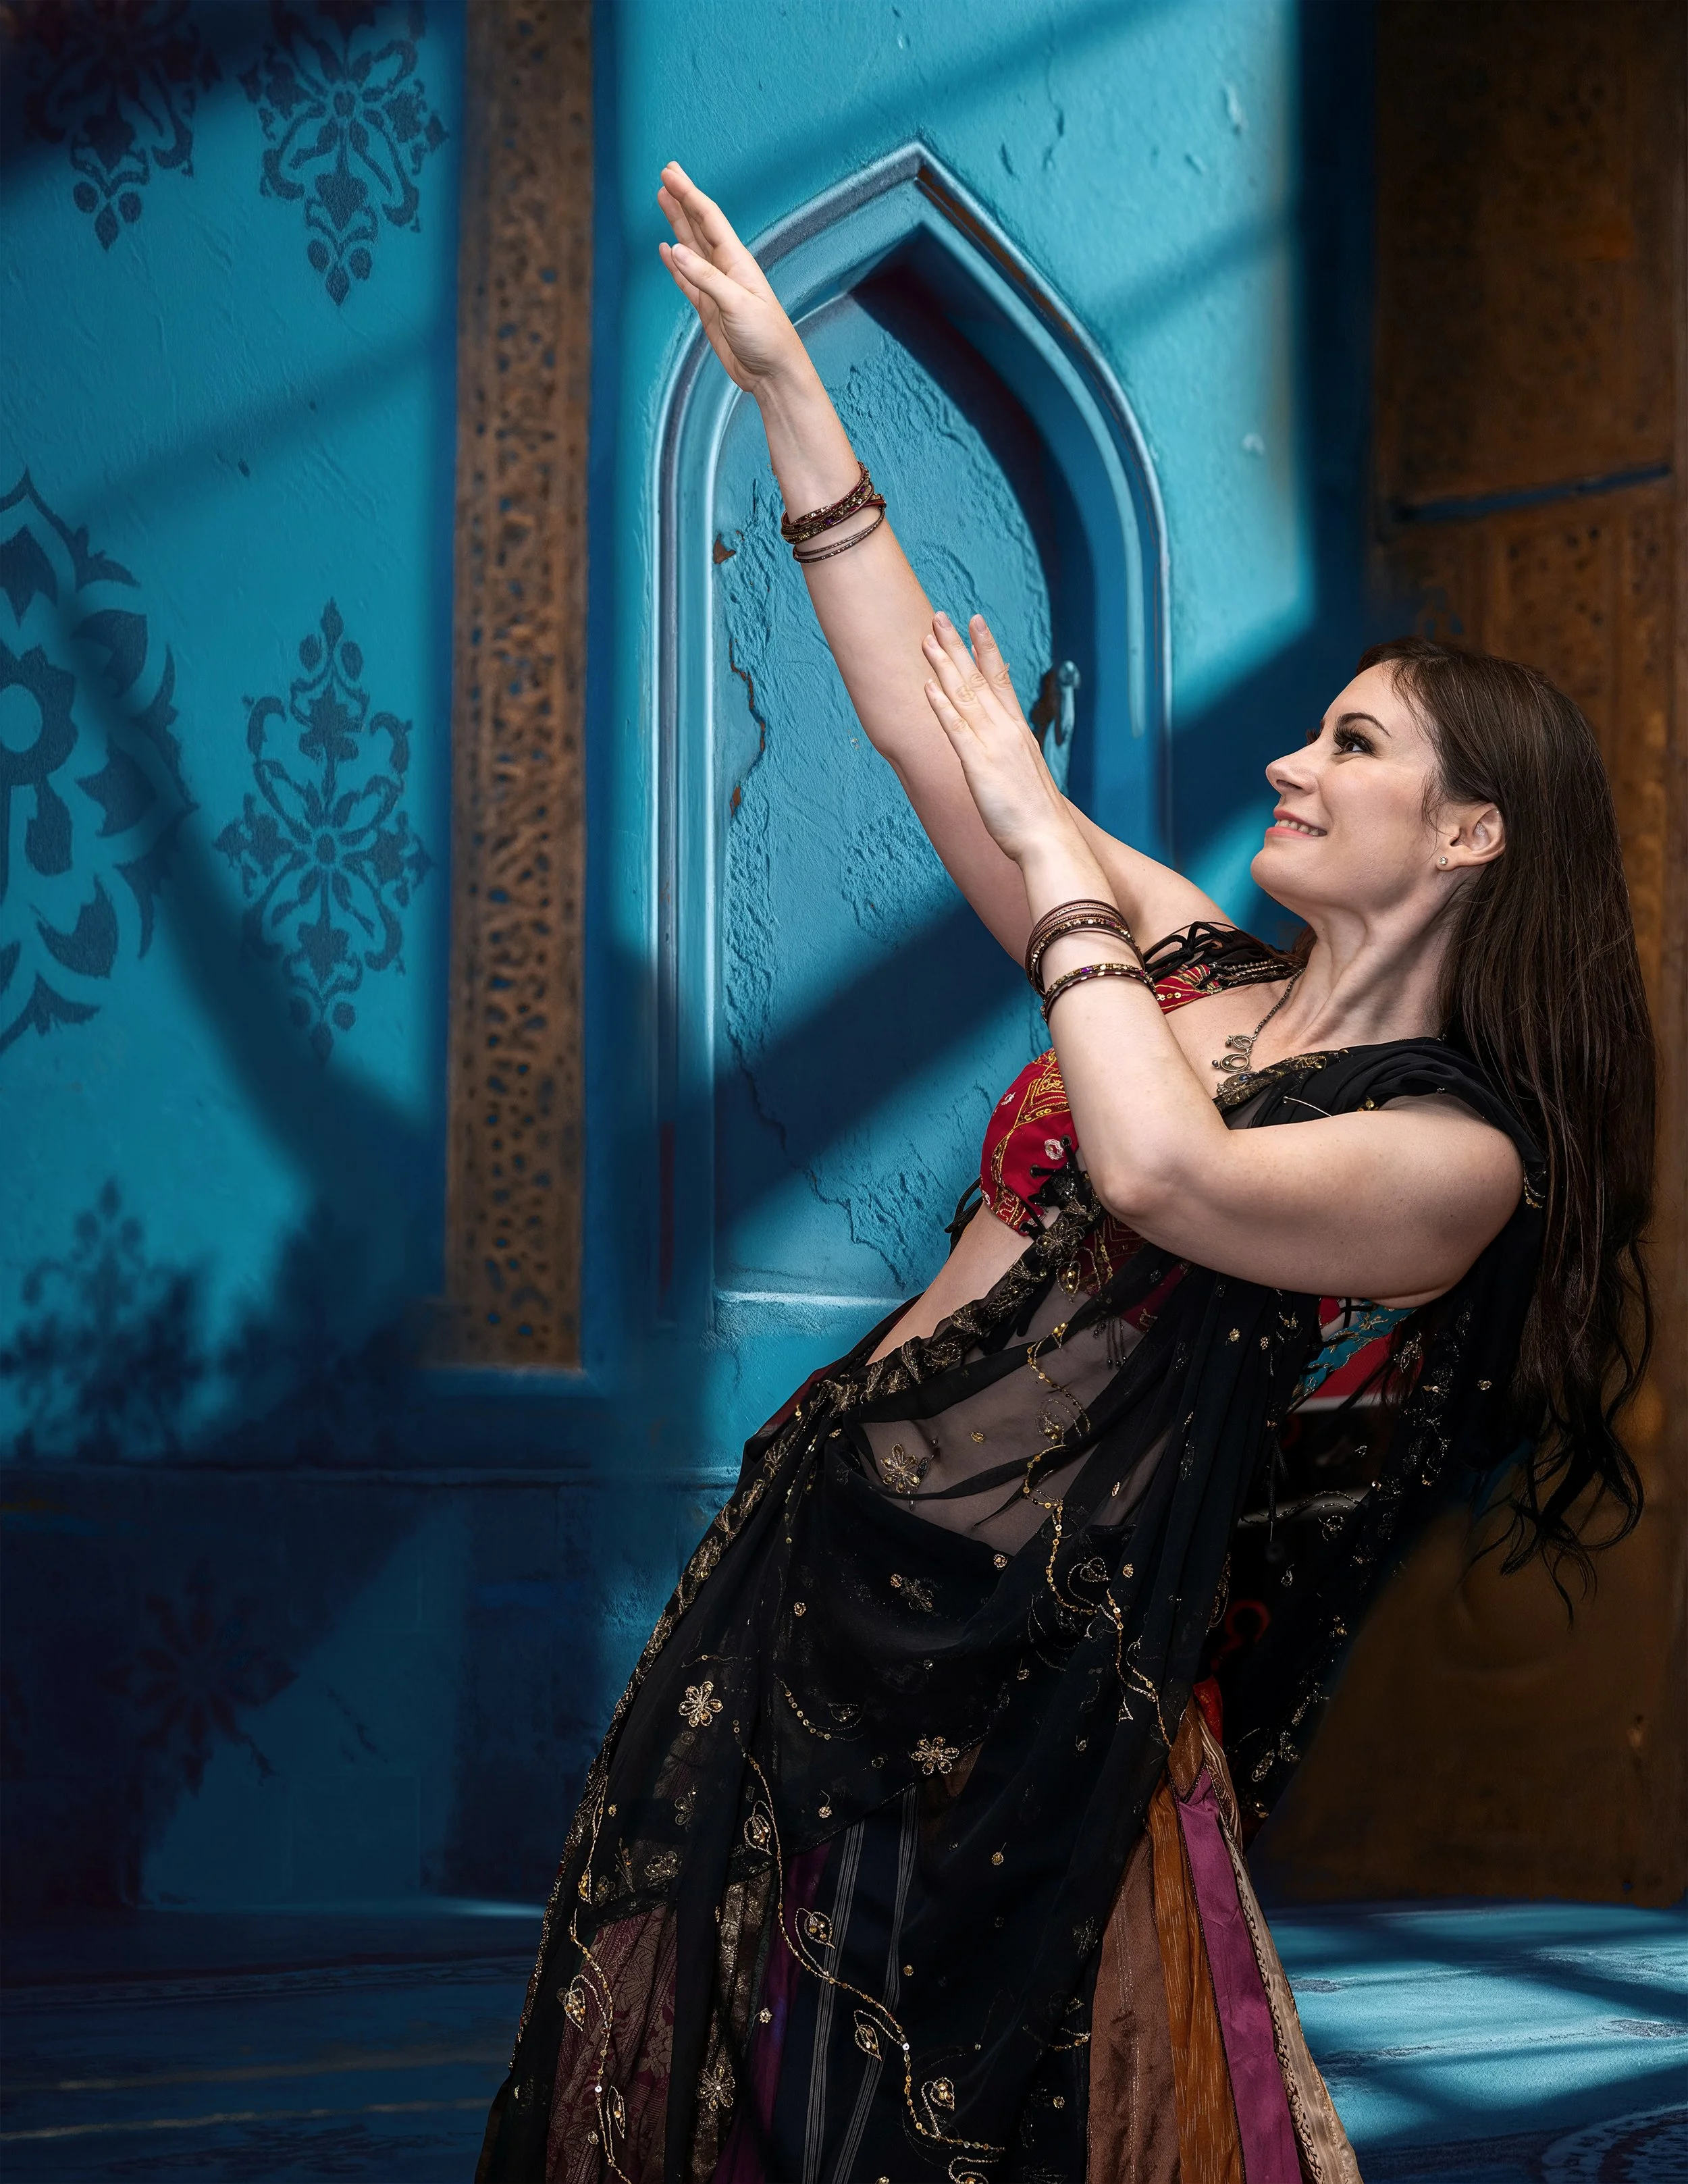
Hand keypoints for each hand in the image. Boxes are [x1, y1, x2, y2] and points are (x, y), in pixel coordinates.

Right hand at [657, 162, 807, 392]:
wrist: (773, 373)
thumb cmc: (767, 338)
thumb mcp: (737, 304)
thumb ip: (705, 277)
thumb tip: (673, 249)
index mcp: (736, 261)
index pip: (708, 218)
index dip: (688, 194)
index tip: (669, 174)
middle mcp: (726, 269)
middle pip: (699, 225)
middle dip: (683, 199)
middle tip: (666, 173)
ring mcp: (716, 288)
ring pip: (691, 248)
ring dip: (677, 224)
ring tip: (663, 199)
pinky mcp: (709, 309)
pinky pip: (687, 280)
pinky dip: (675, 264)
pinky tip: (666, 250)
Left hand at [921, 614, 1081, 866]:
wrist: (1049, 839)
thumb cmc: (1038, 816)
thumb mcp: (1026, 776)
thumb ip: (1012, 757)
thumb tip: (1003, 754)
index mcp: (1018, 732)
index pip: (1001, 679)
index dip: (987, 649)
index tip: (976, 622)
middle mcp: (1007, 731)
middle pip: (979, 679)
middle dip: (958, 646)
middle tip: (940, 617)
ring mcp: (993, 745)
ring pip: (966, 695)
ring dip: (944, 665)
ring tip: (927, 638)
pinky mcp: (979, 766)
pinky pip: (956, 730)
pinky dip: (941, 706)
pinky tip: (928, 686)